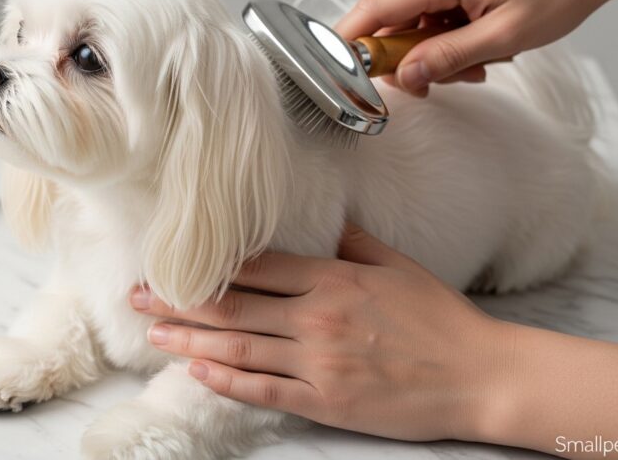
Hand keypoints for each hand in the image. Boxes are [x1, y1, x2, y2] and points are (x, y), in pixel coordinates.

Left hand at [128, 224, 509, 441]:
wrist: (480, 375)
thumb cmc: (441, 317)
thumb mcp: (399, 266)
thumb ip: (355, 241)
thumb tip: (330, 216)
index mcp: (333, 278)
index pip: (256, 267)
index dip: (208, 266)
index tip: (174, 263)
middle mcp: (317, 317)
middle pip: (234, 306)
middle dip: (179, 302)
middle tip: (137, 298)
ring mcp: (319, 361)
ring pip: (239, 347)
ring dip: (190, 340)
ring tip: (152, 335)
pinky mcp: (327, 401)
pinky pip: (265, 390)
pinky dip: (227, 381)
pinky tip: (197, 372)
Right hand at [334, 0, 617, 95]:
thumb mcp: (505, 36)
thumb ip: (449, 57)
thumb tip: (407, 77)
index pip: (374, 10)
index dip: (349, 45)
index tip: (338, 75)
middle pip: (391, 22)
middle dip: (414, 59)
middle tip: (455, 78)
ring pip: (412, 22)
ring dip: (437, 50)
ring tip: (481, 60)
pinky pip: (429, 12)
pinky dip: (446, 35)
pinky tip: (477, 42)